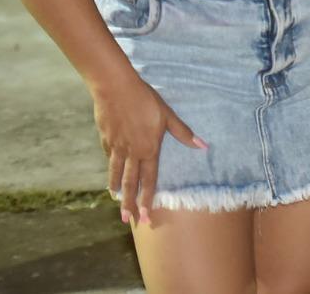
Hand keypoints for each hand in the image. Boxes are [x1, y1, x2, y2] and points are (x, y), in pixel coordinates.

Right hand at [90, 72, 204, 225]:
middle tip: (128, 221)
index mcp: (148, 149)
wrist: (115, 89)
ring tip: (117, 204)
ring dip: (117, 191)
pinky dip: (110, 170)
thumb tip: (203, 146)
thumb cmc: (145, 100)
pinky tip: (110, 176)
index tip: (146, 216)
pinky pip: (109, 159)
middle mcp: (131, 153)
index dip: (147, 199)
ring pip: (116, 174)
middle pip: (130, 183)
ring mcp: (116, 148)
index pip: (149, 180)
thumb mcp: (168, 116)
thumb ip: (183, 133)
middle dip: (130, 204)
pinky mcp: (106, 140)